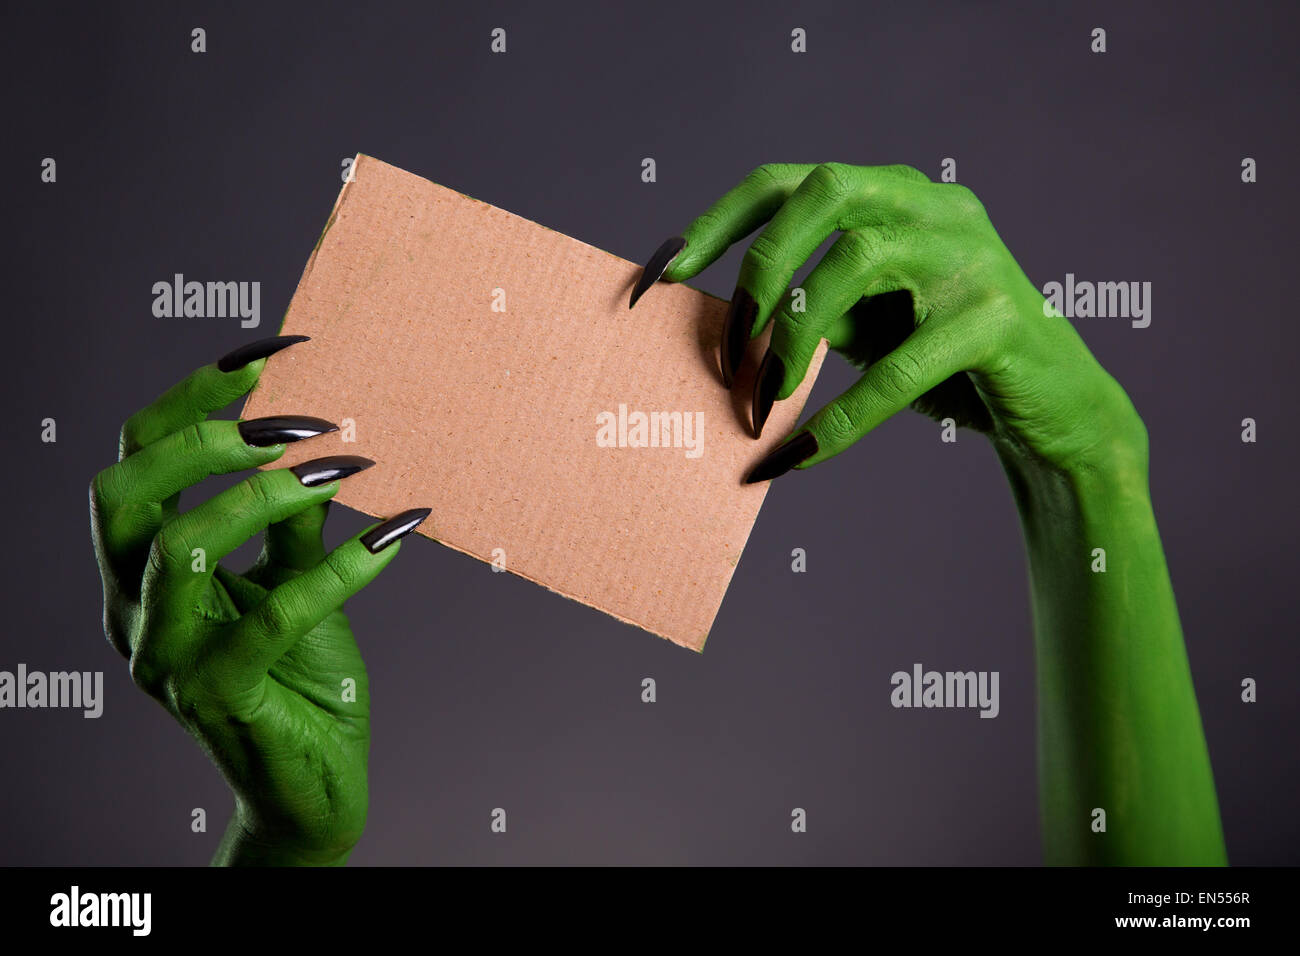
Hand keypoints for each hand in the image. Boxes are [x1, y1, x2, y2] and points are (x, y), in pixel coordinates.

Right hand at [89, 335, 430, 864]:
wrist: (310, 784)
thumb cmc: (299, 676)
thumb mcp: (294, 578)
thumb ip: (293, 516)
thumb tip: (321, 432)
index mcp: (141, 571)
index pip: (134, 462)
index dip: (190, 399)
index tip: (268, 356)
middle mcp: (133, 610)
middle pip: (121, 494)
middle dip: (202, 438)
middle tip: (292, 421)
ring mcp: (165, 659)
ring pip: (177, 548)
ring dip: (262, 495)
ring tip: (340, 468)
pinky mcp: (219, 696)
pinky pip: (270, 616)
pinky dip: (335, 569)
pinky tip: (392, 542)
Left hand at [631, 162, 1145, 483]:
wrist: (1055, 411)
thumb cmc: (943, 360)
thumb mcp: (869, 322)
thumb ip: (811, 303)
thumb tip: (721, 323)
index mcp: (898, 194)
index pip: (792, 180)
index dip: (719, 222)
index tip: (665, 274)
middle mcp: (937, 206)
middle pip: (823, 192)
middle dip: (760, 269)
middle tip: (729, 351)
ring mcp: (972, 255)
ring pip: (856, 265)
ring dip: (791, 341)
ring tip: (762, 404)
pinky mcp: (998, 319)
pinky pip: (898, 370)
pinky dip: (840, 418)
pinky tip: (799, 456)